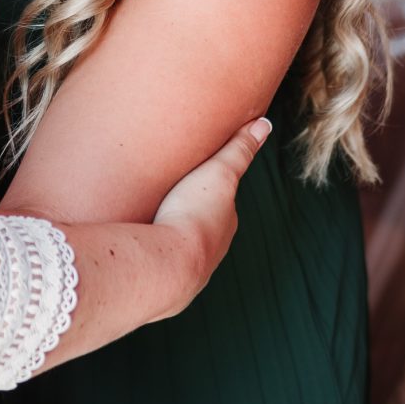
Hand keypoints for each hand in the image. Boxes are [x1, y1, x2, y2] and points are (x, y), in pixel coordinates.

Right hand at [146, 117, 268, 317]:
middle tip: (169, 200)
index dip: (210, 191)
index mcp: (225, 224)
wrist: (169, 264)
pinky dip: (154, 253)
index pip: (222, 204)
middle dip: (188, 215)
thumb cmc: (193, 214)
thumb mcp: (219, 172)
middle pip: (201, 228)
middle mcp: (212, 250)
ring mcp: (190, 269)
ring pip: (181, 248)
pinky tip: (140, 248)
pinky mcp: (165, 281)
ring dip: (170, 237)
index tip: (196, 181)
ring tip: (149, 223)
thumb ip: (239, 149)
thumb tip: (264, 123)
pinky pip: (160, 263)